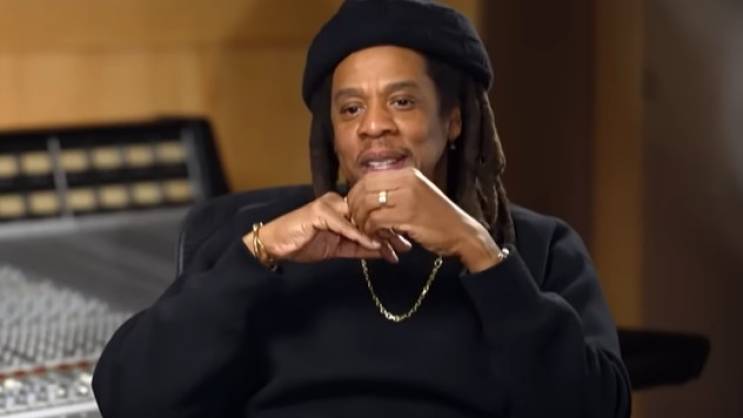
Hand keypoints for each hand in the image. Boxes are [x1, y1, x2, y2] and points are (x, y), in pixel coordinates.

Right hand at [242, 192, 409, 263]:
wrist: (276, 244)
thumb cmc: (304, 243)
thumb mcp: (339, 248)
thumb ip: (360, 247)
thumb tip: (385, 251)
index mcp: (344, 206)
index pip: (372, 216)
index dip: (389, 229)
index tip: (406, 243)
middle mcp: (339, 202)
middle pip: (370, 215)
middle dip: (389, 231)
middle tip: (407, 245)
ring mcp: (329, 205)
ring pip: (360, 219)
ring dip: (379, 233)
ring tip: (395, 247)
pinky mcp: (319, 212)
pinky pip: (344, 225)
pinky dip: (360, 236)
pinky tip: (374, 245)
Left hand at [346, 167, 503, 271]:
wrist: (461, 232)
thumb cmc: (437, 217)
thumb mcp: (416, 193)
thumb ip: (395, 190)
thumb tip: (365, 193)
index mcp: (407, 173)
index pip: (368, 177)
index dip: (355, 193)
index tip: (354, 208)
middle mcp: (406, 180)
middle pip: (364, 189)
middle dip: (354, 207)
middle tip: (356, 222)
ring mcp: (408, 197)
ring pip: (368, 205)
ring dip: (362, 221)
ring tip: (368, 231)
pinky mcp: (408, 216)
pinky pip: (377, 221)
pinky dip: (372, 231)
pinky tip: (378, 237)